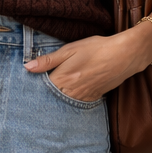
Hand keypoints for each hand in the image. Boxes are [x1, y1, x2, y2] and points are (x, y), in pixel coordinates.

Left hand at [24, 24, 151, 102]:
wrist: (124, 56)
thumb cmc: (96, 49)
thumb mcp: (70, 49)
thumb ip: (48, 60)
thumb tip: (27, 67)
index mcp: (61, 79)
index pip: (40, 90)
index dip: (33, 89)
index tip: (27, 88)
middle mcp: (70, 92)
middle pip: (50, 99)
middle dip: (44, 97)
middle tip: (36, 96)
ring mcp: (82, 97)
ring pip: (63, 103)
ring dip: (57, 100)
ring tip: (55, 94)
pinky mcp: (92, 98)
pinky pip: (76, 103)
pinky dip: (71, 100)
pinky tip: (71, 93)